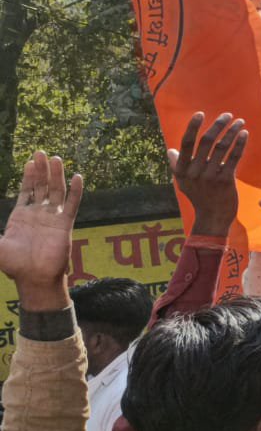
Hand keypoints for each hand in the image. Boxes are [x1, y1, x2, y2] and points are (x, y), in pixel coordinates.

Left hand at [0, 152, 84, 308]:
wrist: (33, 278)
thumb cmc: (13, 264)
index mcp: (21, 216)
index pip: (26, 191)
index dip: (28, 176)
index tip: (30, 161)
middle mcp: (38, 214)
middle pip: (41, 186)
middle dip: (41, 170)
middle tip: (41, 153)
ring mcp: (52, 218)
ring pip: (56, 191)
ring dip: (56, 175)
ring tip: (56, 159)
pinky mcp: (65, 224)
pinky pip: (72, 204)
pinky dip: (75, 191)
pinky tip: (77, 177)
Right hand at [168, 112, 245, 237]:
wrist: (213, 218)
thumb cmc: (199, 197)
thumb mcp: (183, 183)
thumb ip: (178, 166)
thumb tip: (171, 150)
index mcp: (182, 170)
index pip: (186, 143)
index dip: (192, 127)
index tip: (200, 113)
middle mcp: (194, 172)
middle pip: (206, 142)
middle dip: (218, 125)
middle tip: (227, 114)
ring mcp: (210, 177)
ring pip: (222, 148)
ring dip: (232, 132)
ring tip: (240, 121)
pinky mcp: (226, 181)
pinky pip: (234, 158)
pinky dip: (240, 144)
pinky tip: (245, 133)